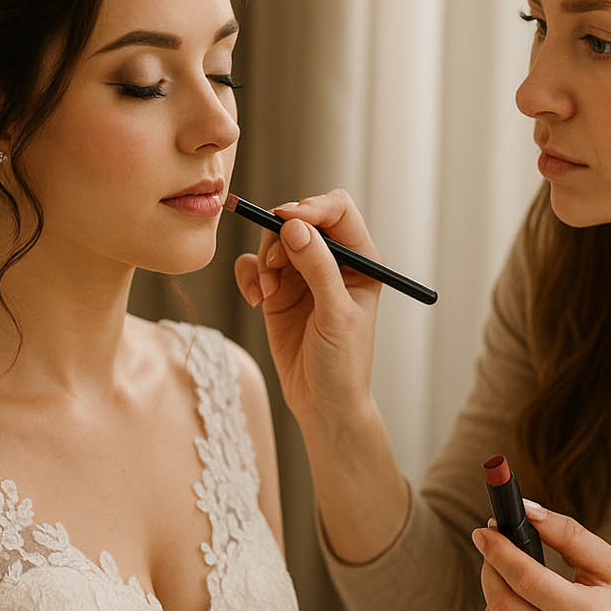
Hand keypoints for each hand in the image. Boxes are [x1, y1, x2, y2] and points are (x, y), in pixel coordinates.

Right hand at [231, 189, 383, 426]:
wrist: (321, 402)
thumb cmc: (343, 363)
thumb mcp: (336, 315)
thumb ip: (318, 269)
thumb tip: (296, 227)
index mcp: (361, 260)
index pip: (338, 210)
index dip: (312, 208)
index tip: (286, 220)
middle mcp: (332, 261)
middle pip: (300, 219)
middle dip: (281, 237)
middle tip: (276, 265)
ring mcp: (302, 274)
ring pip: (273, 240)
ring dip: (264, 260)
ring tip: (268, 292)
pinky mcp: (277, 289)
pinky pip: (254, 264)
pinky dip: (249, 276)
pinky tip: (256, 301)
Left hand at [471, 500, 610, 610]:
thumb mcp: (610, 565)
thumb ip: (568, 533)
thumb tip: (527, 510)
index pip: (527, 580)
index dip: (499, 551)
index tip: (483, 531)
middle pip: (503, 602)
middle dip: (490, 567)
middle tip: (493, 548)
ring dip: (494, 592)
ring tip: (514, 580)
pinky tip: (524, 610)